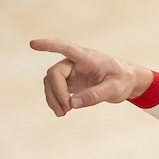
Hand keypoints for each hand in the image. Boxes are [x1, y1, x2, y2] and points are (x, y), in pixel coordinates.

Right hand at [29, 38, 152, 115]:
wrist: (126, 81)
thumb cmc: (122, 80)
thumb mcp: (115, 89)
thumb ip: (95, 95)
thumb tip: (72, 103)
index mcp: (87, 57)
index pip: (65, 47)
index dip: (49, 45)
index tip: (33, 44)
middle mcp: (75, 62)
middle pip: (54, 72)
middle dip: (57, 92)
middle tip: (67, 109)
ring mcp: (71, 72)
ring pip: (51, 82)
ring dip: (53, 98)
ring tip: (62, 113)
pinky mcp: (70, 82)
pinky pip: (54, 89)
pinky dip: (55, 100)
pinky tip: (62, 111)